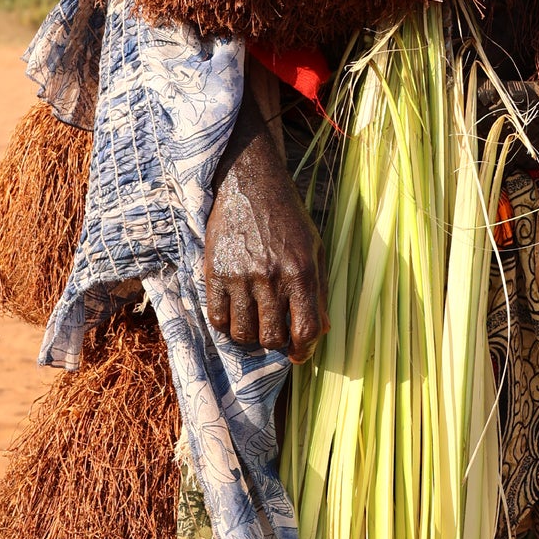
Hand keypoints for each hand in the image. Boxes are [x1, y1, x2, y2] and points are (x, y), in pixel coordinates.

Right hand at [204, 87, 327, 361]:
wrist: (250, 184)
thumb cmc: (287, 218)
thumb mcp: (314, 248)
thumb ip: (319, 290)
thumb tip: (322, 330)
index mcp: (302, 272)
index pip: (306, 330)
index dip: (304, 350)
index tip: (298, 354)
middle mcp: (272, 277)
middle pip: (273, 337)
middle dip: (276, 342)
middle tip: (274, 331)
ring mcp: (242, 276)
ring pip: (244, 334)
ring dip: (250, 336)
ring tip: (253, 324)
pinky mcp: (216, 272)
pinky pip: (218, 318)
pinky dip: (226, 325)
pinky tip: (234, 314)